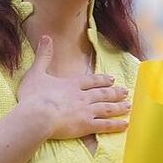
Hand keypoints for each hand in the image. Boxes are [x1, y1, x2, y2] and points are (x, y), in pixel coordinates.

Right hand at [16, 35, 130, 139]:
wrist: (37, 115)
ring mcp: (86, 111)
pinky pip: (105, 125)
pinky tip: (125, 124)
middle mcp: (82, 96)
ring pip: (107, 108)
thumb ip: (43, 56)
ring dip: (119, 106)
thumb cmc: (33, 96)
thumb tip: (45, 37)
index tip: (111, 79)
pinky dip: (116, 125)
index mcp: (71, 84)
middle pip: (102, 93)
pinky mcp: (86, 126)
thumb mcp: (36, 72)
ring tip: (129, 105)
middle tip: (125, 91)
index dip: (102, 80)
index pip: (91, 80)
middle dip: (114, 92)